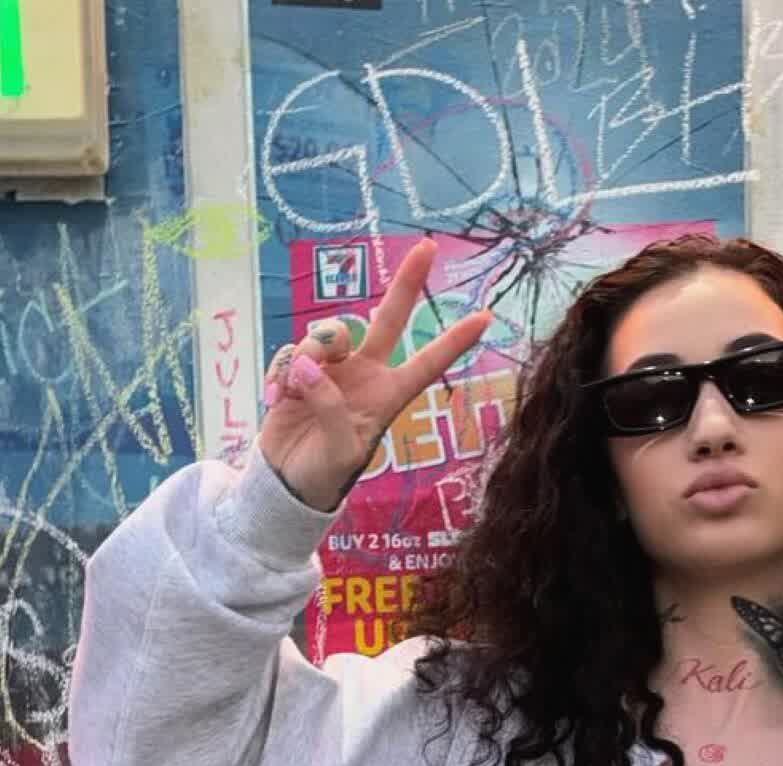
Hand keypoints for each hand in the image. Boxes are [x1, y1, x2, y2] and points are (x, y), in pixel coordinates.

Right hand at [260, 237, 492, 514]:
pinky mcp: (298, 367)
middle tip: (428, 247)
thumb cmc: (323, 475)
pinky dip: (283, 372)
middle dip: (407, 283)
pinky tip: (278, 399)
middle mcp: (365, 374)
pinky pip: (291, 350)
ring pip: (326, 333)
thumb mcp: (338, 452)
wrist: (285, 481)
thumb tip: (308, 367)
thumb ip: (330, 408)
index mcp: (387, 397)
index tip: (485, 317)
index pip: (426, 364)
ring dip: (310, 355)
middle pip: (388, 318)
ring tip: (295, 394)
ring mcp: (332, 367)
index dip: (453, 342)